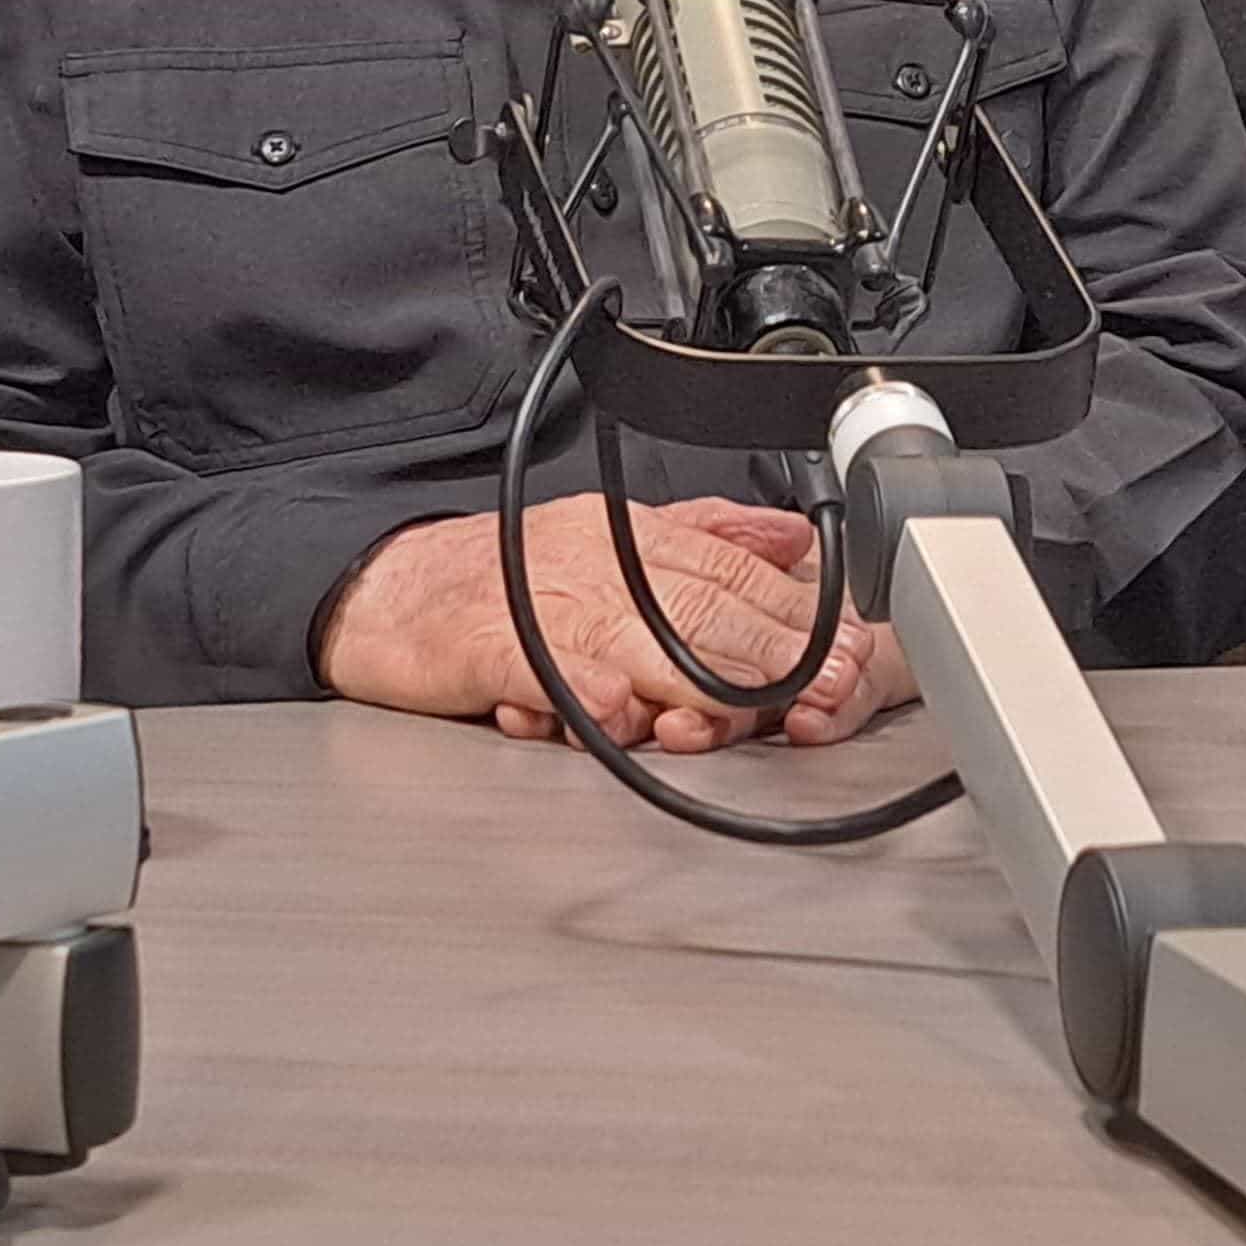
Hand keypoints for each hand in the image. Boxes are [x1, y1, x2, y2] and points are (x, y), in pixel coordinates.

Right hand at [318, 493, 874, 750]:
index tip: (856, 654)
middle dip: (775, 651)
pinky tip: (616, 710)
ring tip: (755, 710)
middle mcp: (600, 566)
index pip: (737, 575)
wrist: (389, 589)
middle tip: (831, 687)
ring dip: (701, 678)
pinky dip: (578, 688)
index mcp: (636, 541)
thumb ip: (708, 535)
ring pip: (634, 638)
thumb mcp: (615, 538)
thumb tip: (793, 538)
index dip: (802, 618)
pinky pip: (539, 664)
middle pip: (701, 606)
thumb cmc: (504, 577)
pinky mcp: (486, 645)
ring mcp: (544, 605)